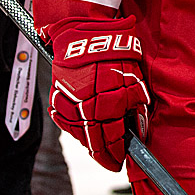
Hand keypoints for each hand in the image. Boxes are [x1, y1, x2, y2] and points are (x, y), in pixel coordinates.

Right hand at [45, 16, 149, 171]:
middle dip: (104, 155)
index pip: (113, 139)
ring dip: (89, 143)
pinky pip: (65, 122)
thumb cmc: (113, 51)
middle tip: (111, 161)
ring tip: (99, 147)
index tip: (122, 160)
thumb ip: (136, 106)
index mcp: (107, 103)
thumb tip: (137, 128)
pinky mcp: (56, 98)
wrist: (85, 32)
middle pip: (94, 142)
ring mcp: (69, 104)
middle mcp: (85, 108)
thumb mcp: (135, 78)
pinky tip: (83, 132)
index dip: (118, 153)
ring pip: (78, 135)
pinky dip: (75, 130)